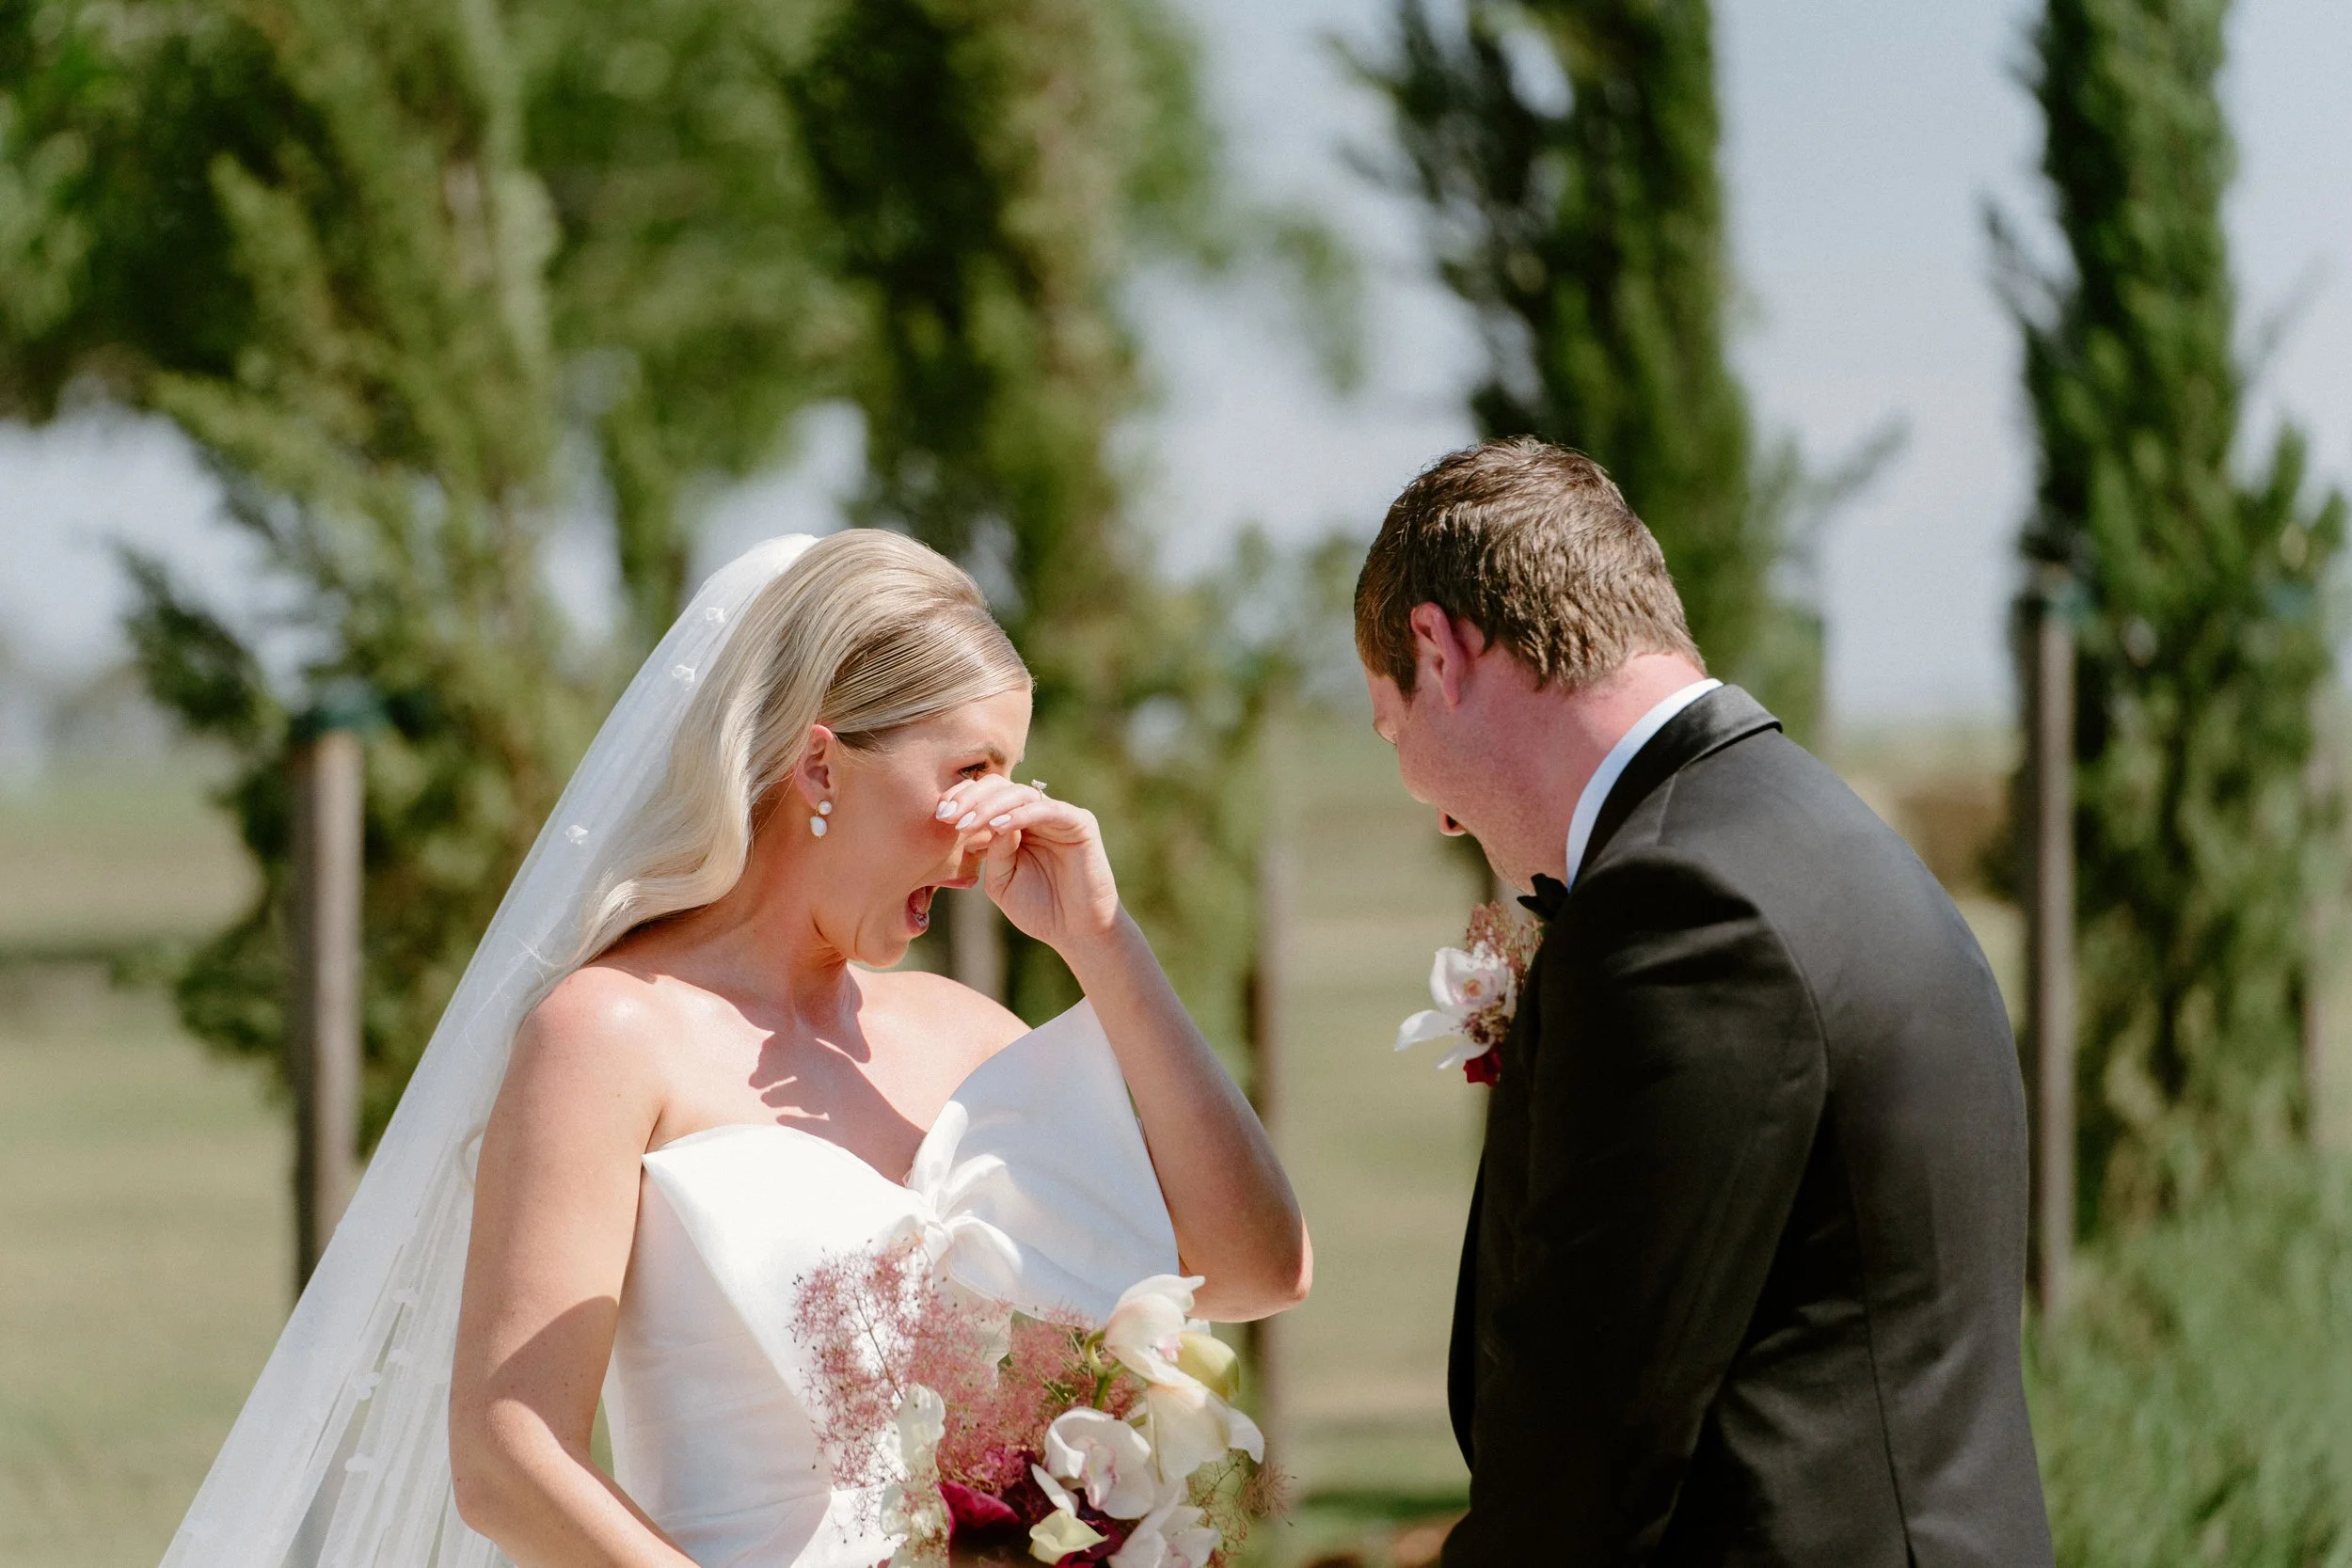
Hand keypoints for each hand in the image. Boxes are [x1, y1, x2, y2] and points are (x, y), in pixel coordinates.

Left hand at [933, 778, 1122, 957]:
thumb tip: (987, 823)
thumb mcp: (1000, 881)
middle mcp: (1037, 814)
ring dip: (991, 806)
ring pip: (1021, 794)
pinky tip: (999, 826)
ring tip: (968, 824)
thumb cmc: (1038, 909)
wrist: (1075, 933)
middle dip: (971, 798)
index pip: (987, 797)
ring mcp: (1059, 816)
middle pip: (1001, 787)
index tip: (939, 815)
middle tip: (949, 816)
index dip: (962, 799)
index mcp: (1016, 824)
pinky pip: (1046, 810)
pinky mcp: (1080, 822)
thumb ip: (992, 852)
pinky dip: (1021, 814)